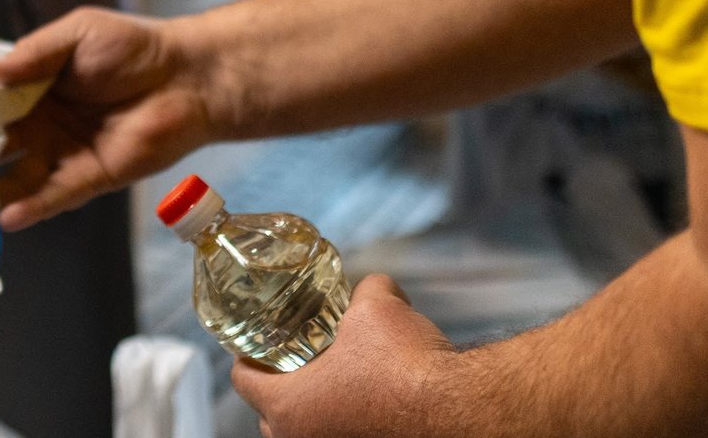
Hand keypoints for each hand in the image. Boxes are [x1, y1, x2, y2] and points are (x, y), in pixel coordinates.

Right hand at [0, 7, 218, 230]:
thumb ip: (32, 53)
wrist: (188, 77)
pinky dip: (31, 207)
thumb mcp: (76, 34)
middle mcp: (41, 123)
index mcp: (33, 86)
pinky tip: (4, 218)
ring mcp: (63, 152)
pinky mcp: (89, 177)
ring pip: (17, 177)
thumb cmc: (133, 46)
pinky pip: (55, 195)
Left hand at [232, 275, 453, 437]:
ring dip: (317, 415)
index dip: (247, 357)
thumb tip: (374, 286)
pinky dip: (351, 428)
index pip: (244, 382)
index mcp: (289, 408)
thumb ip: (366, 292)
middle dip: (281, 393)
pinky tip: (372, 408)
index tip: (254, 347)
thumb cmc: (409, 368)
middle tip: (296, 367)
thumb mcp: (378, 310)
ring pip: (309, 436)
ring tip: (337, 388)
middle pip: (271, 420)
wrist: (464, 413)